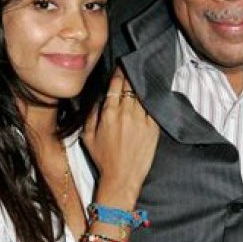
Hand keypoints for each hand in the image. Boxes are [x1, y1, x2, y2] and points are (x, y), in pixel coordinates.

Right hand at [82, 69, 158, 209]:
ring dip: (143, 83)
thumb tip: (97, 98)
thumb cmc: (103, 159)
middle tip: (134, 63)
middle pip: (130, 86)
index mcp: (108, 113)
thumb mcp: (87, 136)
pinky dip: (153, 98)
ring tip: (146, 72)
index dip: (119, 73)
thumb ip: (91, 114)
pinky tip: (154, 90)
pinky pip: (154, 107)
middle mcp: (126, 113)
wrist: (121, 178)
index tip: (122, 65)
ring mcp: (141, 120)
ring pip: (143, 94)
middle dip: (132, 74)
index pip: (115, 86)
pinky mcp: (153, 128)